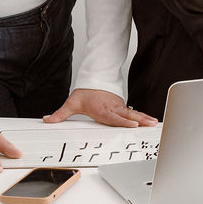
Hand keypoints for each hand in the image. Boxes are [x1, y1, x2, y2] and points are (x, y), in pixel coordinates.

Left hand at [42, 88, 158, 126]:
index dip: (124, 121)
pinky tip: (150, 121)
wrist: (92, 78)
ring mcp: (118, 106)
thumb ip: (60, 114)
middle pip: (128, 116)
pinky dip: (143, 116)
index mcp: (102, 109)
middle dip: (140, 120)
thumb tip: (47, 120)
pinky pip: (133, 112)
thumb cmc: (84, 92)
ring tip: (154, 123)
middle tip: (150, 124)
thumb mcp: (71, 103)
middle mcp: (112, 108)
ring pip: (133, 113)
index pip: (114, 117)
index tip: (133, 124)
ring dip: (144, 118)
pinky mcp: (121, 106)